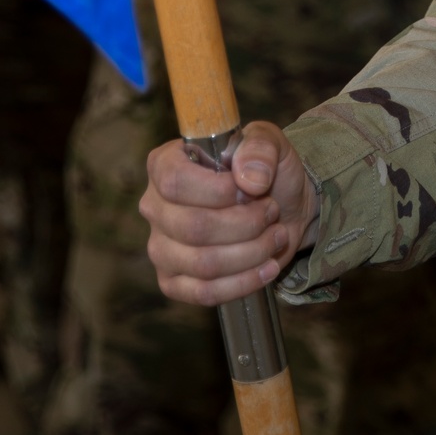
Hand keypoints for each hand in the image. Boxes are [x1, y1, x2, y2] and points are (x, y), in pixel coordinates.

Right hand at [140, 120, 317, 305]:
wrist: (281, 207)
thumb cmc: (265, 171)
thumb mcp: (270, 142)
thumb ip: (260, 147)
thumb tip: (249, 180)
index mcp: (165, 164)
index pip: (175, 182)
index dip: (218, 190)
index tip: (251, 189)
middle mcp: (154, 207)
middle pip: (194, 227)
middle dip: (246, 223)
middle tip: (271, 212)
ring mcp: (160, 248)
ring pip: (203, 263)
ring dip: (252, 251)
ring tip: (275, 235)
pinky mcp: (174, 281)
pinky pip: (203, 292)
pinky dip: (244, 282)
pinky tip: (268, 267)